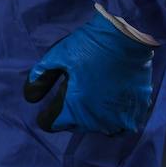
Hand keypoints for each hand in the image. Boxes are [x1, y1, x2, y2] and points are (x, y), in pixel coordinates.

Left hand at [24, 13, 153, 134]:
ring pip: (99, 128)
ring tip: (90, 100)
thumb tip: (29, 98)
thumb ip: (40, 79)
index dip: (46, 117)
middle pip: (75, 126)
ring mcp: (119, 118)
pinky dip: (114, 119)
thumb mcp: (56, 57)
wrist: (127, 38)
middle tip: (71, 98)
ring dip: (91, 119)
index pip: (51, 123)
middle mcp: (96, 119)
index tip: (46, 110)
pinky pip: (121, 126)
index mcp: (73, 107)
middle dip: (69, 117)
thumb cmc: (87, 46)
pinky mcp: (136, 113)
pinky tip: (110, 104)